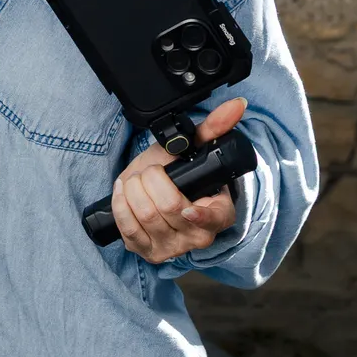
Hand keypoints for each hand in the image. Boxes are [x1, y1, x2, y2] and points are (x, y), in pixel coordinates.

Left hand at [110, 98, 247, 263]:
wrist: (153, 192)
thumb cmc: (178, 173)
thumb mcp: (193, 150)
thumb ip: (214, 128)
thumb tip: (236, 104)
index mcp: (219, 213)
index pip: (214, 219)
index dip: (200, 215)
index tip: (188, 207)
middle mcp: (198, 236)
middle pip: (168, 208)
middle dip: (150, 179)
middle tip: (149, 171)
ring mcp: (173, 248)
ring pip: (146, 216)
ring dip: (133, 189)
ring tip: (137, 179)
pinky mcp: (147, 252)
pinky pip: (127, 229)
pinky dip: (119, 203)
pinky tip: (123, 191)